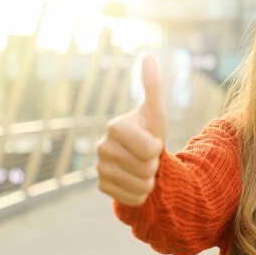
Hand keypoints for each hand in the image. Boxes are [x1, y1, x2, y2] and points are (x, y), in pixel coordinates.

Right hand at [96, 54, 166, 205]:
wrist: (142, 157)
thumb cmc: (151, 131)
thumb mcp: (157, 112)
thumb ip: (153, 86)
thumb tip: (149, 55)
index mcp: (114, 127)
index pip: (147, 148)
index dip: (157, 148)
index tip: (154, 142)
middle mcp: (100, 147)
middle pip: (144, 168)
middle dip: (154, 164)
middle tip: (148, 156)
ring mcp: (99, 168)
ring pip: (139, 185)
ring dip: (149, 180)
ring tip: (144, 167)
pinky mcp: (101, 187)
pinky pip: (132, 199)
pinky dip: (141, 194)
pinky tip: (136, 181)